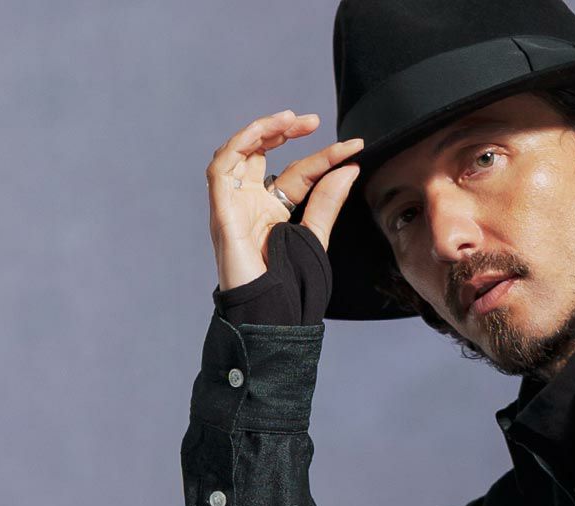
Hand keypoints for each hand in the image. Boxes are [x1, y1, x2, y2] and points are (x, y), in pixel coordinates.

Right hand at [206, 109, 364, 290]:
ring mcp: (234, 204)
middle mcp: (251, 201)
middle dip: (284, 130)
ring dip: (262, 130)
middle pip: (262, 151)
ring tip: (289, 121)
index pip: (299, 172)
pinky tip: (262, 134)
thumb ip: (327, 203)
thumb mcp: (315, 237)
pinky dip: (239, 146)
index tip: (354, 147)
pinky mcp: (221, 211)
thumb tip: (349, 169)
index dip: (324, 158)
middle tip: (313, 121)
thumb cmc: (287, 286)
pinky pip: (221, 168)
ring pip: (239, 151)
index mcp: (274, 208)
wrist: (268, 315)